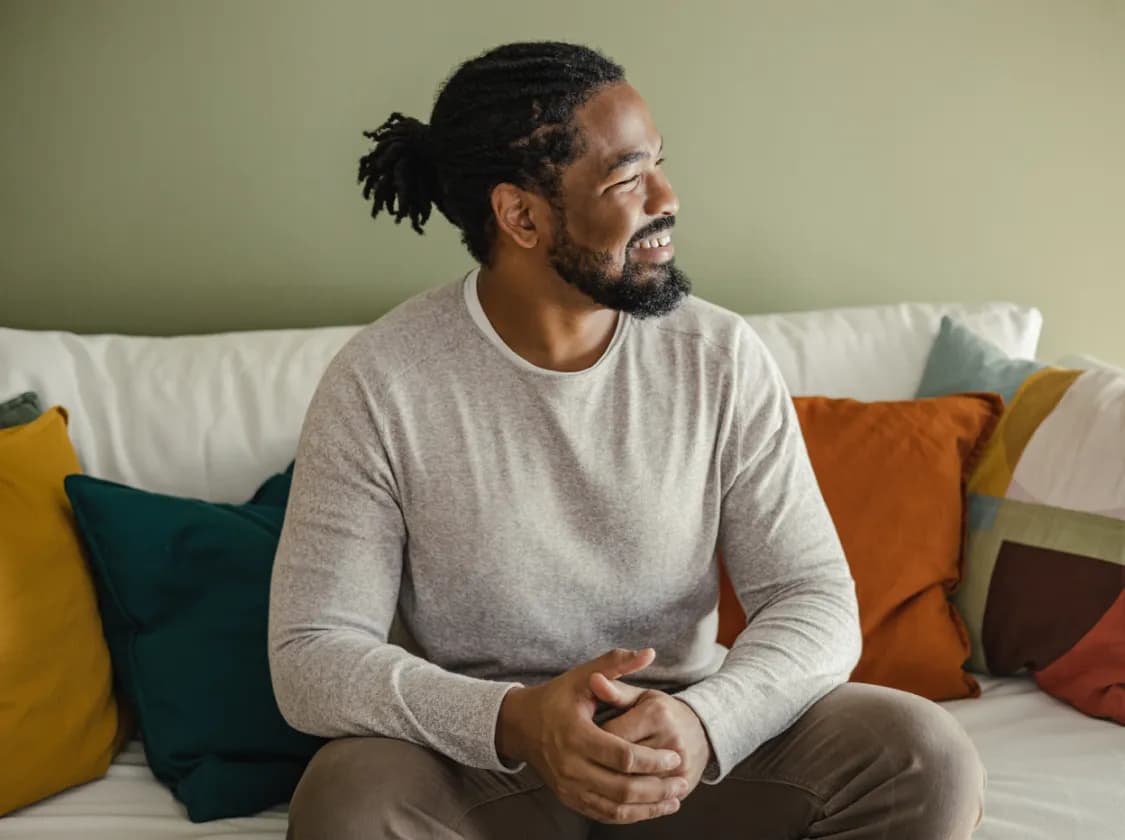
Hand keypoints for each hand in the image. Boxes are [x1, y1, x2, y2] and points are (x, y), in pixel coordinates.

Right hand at [496, 648, 688, 823]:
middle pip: (622, 786)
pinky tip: (652, 808)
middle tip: (682, 781)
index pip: (622, 755)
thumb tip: (649, 652)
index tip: (675, 756)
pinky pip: (604, 814)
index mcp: (576, 735)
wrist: (521, 726)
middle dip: (657, 787)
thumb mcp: (583, 677)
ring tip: (674, 798)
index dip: (652, 759)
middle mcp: (570, 766)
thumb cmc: (556, 698)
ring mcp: (568, 786)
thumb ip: (616, 664)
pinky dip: (631, 815)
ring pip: (616, 806)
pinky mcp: (569, 798)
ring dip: (649, 806)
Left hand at [589, 669, 712, 801]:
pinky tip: (612, 798)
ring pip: (634, 786)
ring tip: (595, 780)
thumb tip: (593, 680)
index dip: (593, 740)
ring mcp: (679, 767)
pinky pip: (649, 801)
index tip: (583, 741)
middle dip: (599, 765)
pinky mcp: (683, 787)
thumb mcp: (640, 697)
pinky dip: (628, 805)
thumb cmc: (661, 712)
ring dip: (611, 789)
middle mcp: (671, 740)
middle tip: (586, 763)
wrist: (700, 733)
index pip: (613, 734)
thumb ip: (615, 691)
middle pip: (622, 763)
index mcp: (656, 713)